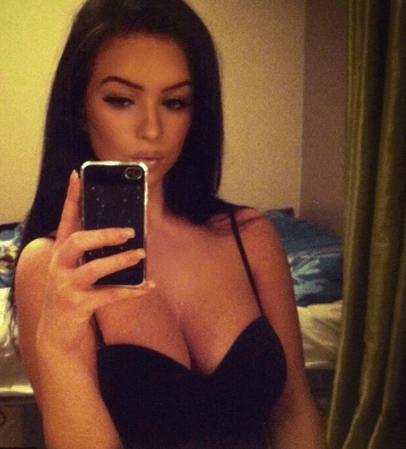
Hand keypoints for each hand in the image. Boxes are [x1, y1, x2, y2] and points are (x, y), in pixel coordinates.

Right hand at [36, 170, 154, 355]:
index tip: (77, 175)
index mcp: (60, 252)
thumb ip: (89, 251)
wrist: (56, 331)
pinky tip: (148, 284)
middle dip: (104, 234)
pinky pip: (110, 295)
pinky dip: (132, 290)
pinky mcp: (78, 305)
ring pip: (94, 269)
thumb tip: (122, 232)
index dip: (71, 197)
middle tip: (129, 231)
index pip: (65, 220)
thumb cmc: (70, 291)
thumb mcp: (73, 268)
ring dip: (120, 261)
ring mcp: (67, 286)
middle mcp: (60, 266)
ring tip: (141, 254)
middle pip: (77, 242)